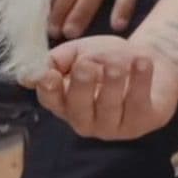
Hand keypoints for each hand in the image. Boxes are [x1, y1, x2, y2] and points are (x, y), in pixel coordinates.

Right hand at [33, 34, 177, 140]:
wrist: (147, 61)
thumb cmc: (106, 59)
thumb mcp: (79, 52)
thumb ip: (58, 60)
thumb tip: (31, 76)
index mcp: (66, 103)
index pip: (50, 101)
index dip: (48, 90)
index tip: (50, 75)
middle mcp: (88, 120)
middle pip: (78, 110)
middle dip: (81, 87)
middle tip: (85, 66)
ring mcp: (115, 126)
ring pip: (109, 108)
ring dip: (112, 83)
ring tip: (116, 63)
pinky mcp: (144, 121)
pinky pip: (139, 103)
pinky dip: (140, 81)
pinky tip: (142, 62)